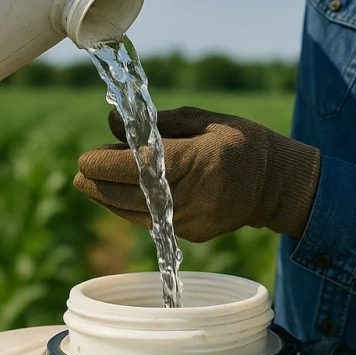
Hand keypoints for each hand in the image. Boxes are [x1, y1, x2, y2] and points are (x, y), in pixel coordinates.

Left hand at [74, 107, 321, 241]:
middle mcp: (191, 196)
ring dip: (108, 199)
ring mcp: (190, 220)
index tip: (84, 158)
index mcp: (195, 161)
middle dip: (98, 184)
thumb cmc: (240, 142)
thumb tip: (113, 124)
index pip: (137, 166)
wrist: (275, 184)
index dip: (104, 164)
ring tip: (90, 183)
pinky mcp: (190, 234)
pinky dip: (129, 208)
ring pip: (134, 213)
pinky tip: (117, 195)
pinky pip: (150, 222)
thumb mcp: (202, 120)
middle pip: (129, 194)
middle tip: (80, 172)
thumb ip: (157, 123)